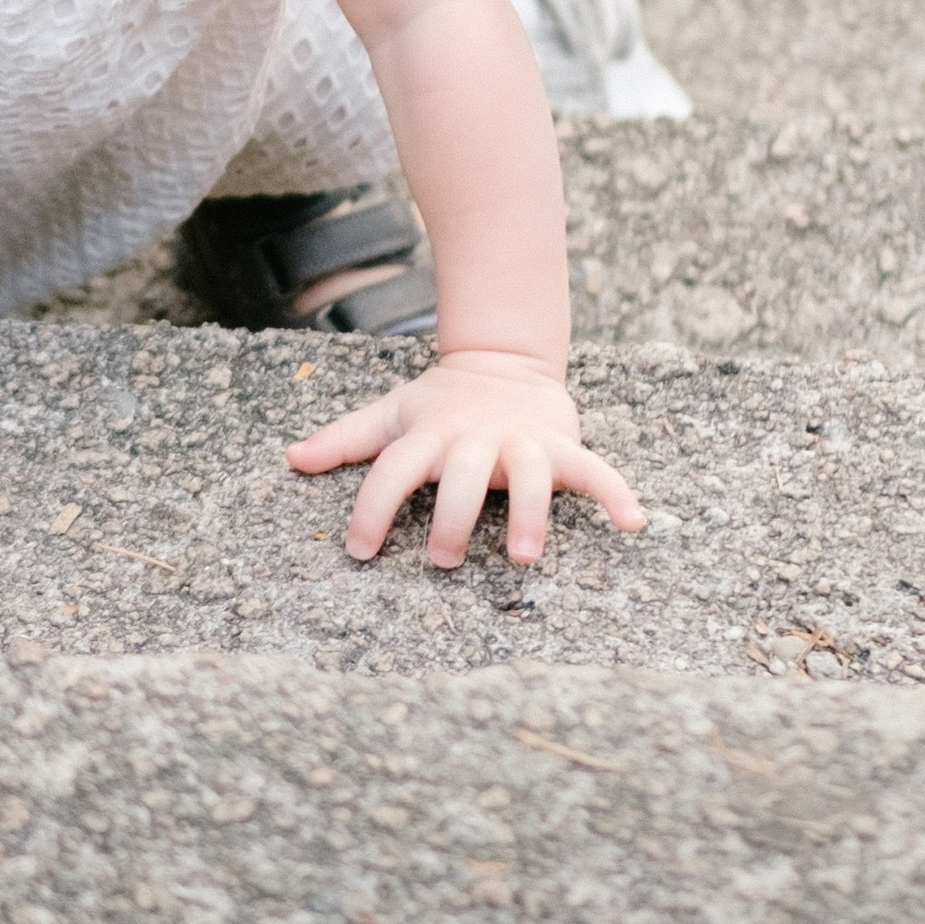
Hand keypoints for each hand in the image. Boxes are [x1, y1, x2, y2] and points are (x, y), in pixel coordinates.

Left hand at [289, 351, 643, 568]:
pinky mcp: (560, 445)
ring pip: (529, 477)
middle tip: (442, 561)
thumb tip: (290, 458)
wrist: (504, 363)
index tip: (360, 550)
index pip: (392, 471)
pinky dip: (616, 493)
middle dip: (452, 517)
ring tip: (523, 557)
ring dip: (528, 516)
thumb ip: (344, 440)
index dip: (372, 509)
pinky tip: (634, 523)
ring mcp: (520, 442)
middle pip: (462, 477)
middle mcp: (473, 439)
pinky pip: (593, 470)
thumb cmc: (440, 406)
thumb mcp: (391, 415)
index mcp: (428, 435)